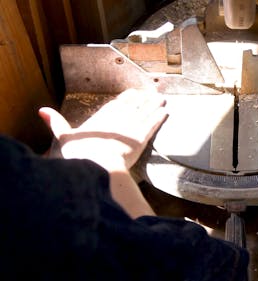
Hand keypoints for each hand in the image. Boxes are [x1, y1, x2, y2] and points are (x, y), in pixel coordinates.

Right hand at [39, 89, 167, 170]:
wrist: (97, 165)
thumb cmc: (79, 154)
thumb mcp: (64, 137)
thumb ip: (56, 123)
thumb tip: (42, 110)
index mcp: (100, 117)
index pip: (116, 104)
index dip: (126, 98)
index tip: (133, 93)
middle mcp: (117, 118)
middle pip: (133, 105)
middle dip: (142, 99)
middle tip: (151, 94)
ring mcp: (130, 126)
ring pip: (144, 111)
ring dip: (154, 104)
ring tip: (161, 99)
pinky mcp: (141, 137)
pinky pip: (152, 123)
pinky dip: (159, 116)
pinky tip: (164, 111)